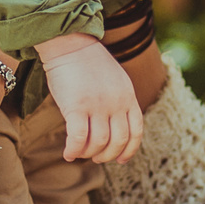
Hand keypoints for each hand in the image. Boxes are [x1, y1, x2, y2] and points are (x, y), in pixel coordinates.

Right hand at [39, 36, 142, 162]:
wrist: (69, 43)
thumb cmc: (88, 62)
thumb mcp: (115, 80)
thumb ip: (119, 100)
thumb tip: (114, 126)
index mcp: (128, 96)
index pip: (136, 132)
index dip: (129, 150)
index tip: (120, 160)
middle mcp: (116, 103)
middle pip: (118, 141)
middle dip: (106, 155)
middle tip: (95, 157)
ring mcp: (97, 105)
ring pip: (98, 143)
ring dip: (88, 154)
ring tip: (79, 153)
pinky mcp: (77, 106)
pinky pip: (78, 139)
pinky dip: (73, 151)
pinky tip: (68, 154)